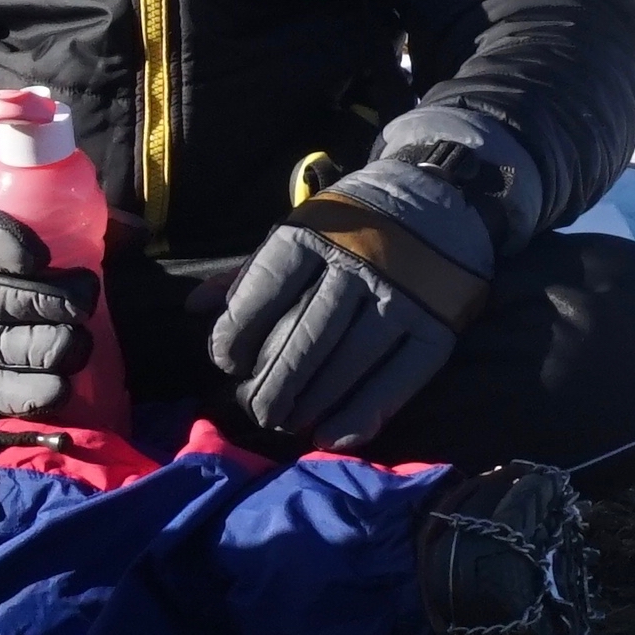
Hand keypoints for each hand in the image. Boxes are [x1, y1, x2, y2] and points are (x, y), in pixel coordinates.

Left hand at [209, 222, 457, 455]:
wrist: (440, 198)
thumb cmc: (352, 225)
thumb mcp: (301, 230)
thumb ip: (250, 273)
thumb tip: (194, 309)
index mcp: (315, 234)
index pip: (267, 289)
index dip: (238, 331)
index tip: (227, 362)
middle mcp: (358, 264)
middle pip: (305, 336)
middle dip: (272, 383)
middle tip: (255, 409)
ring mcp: (401, 296)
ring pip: (348, 362)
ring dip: (312, 403)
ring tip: (287, 424)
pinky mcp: (437, 326)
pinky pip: (397, 380)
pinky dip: (362, 414)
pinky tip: (330, 436)